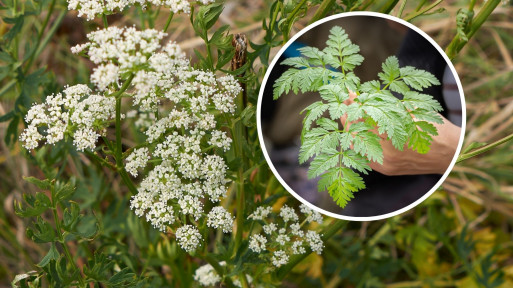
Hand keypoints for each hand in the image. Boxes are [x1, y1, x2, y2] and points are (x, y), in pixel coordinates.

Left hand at [340, 91, 460, 175]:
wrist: (451, 154)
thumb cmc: (434, 127)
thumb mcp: (412, 110)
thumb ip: (388, 105)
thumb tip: (367, 95)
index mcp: (395, 131)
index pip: (365, 115)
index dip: (355, 102)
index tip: (349, 93)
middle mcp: (387, 150)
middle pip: (356, 131)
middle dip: (348, 115)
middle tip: (345, 102)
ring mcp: (385, 162)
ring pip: (356, 144)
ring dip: (351, 129)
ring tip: (348, 115)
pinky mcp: (386, 169)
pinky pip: (364, 155)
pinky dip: (358, 142)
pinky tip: (356, 132)